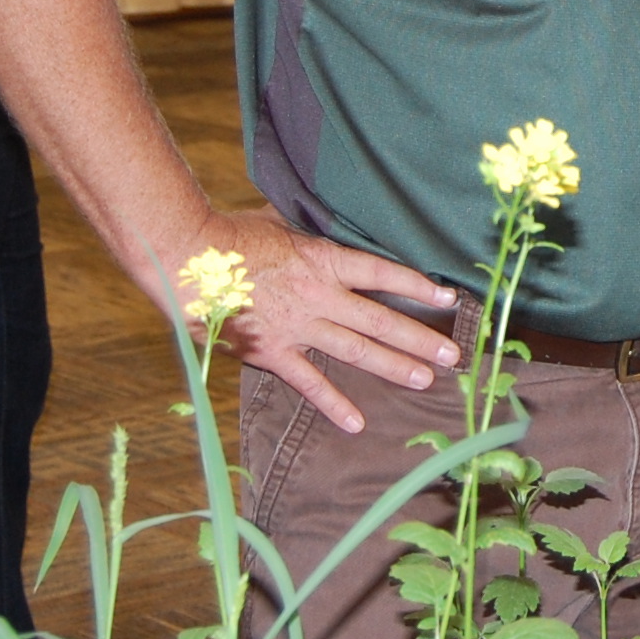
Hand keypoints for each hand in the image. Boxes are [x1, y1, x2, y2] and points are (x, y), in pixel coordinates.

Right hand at [202, 206, 460, 433]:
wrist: (187, 258)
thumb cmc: (229, 234)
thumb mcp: (279, 221)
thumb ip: (308, 229)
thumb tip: (328, 216)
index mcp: (323, 260)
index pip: (383, 274)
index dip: (418, 286)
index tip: (449, 297)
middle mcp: (319, 295)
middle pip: (380, 320)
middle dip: (419, 338)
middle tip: (452, 354)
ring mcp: (298, 327)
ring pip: (356, 350)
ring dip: (394, 366)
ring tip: (426, 379)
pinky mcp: (272, 352)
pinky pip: (309, 382)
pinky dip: (334, 403)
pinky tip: (357, 422)